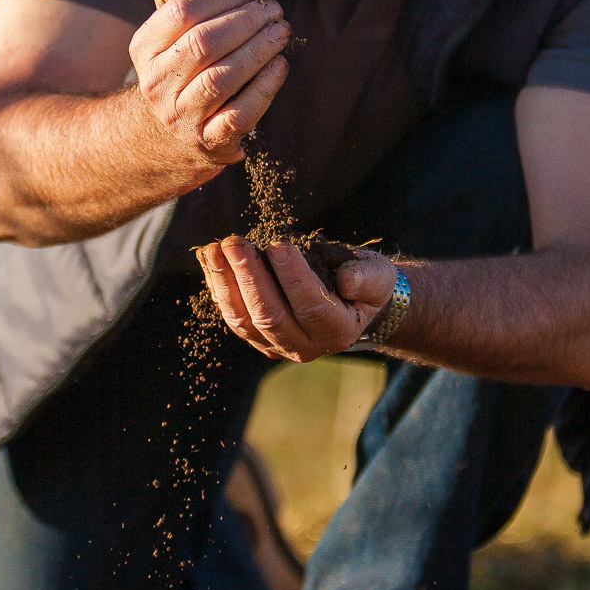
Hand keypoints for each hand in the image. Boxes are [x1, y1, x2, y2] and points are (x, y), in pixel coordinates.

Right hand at [128, 0, 290, 169]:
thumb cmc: (180, 65)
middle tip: (273, 10)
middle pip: (203, 43)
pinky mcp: (208, 140)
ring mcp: (180, 115)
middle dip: (245, 21)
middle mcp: (157, 83)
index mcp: (144, 48)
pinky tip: (279, 65)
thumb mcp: (168, 29)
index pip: (181, 11)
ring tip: (281, 32)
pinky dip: (264, 87)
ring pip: (221, 79)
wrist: (171, 133)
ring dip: (258, 50)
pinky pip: (239, 114)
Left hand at [198, 237, 399, 361]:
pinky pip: (233, 316)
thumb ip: (368, 278)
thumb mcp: (379, 277)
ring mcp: (277, 346)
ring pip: (244, 320)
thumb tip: (347, 279)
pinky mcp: (257, 337)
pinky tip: (209, 260)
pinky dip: (218, 288)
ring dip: (224, 283)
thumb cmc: (367, 283)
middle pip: (270, 316)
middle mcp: (305, 347)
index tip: (277, 244)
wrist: (352, 303)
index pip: (311, 306)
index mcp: (338, 331)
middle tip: (234, 242)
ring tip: (213, 249)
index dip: (293, 276)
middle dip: (248, 276)